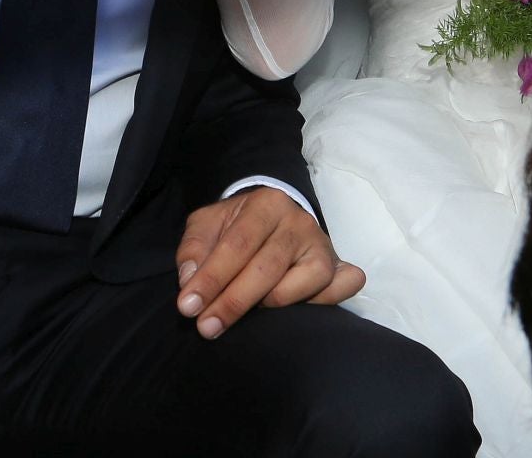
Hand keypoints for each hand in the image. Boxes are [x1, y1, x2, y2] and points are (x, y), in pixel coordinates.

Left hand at [174, 188, 364, 338]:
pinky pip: (342, 286)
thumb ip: (194, 249)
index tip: (189, 307)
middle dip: (233, 301)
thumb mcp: (207, 224)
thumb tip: (190, 280)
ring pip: (308, 279)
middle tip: (207, 327)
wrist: (272, 216)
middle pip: (268, 267)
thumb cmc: (236, 226)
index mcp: (265, 204)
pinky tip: (300, 311)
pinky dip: (326, 300)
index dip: (211, 278)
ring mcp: (322, 244)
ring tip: (251, 313)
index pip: (237, 245)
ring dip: (275, 303)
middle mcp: (299, 221)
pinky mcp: (338, 265)